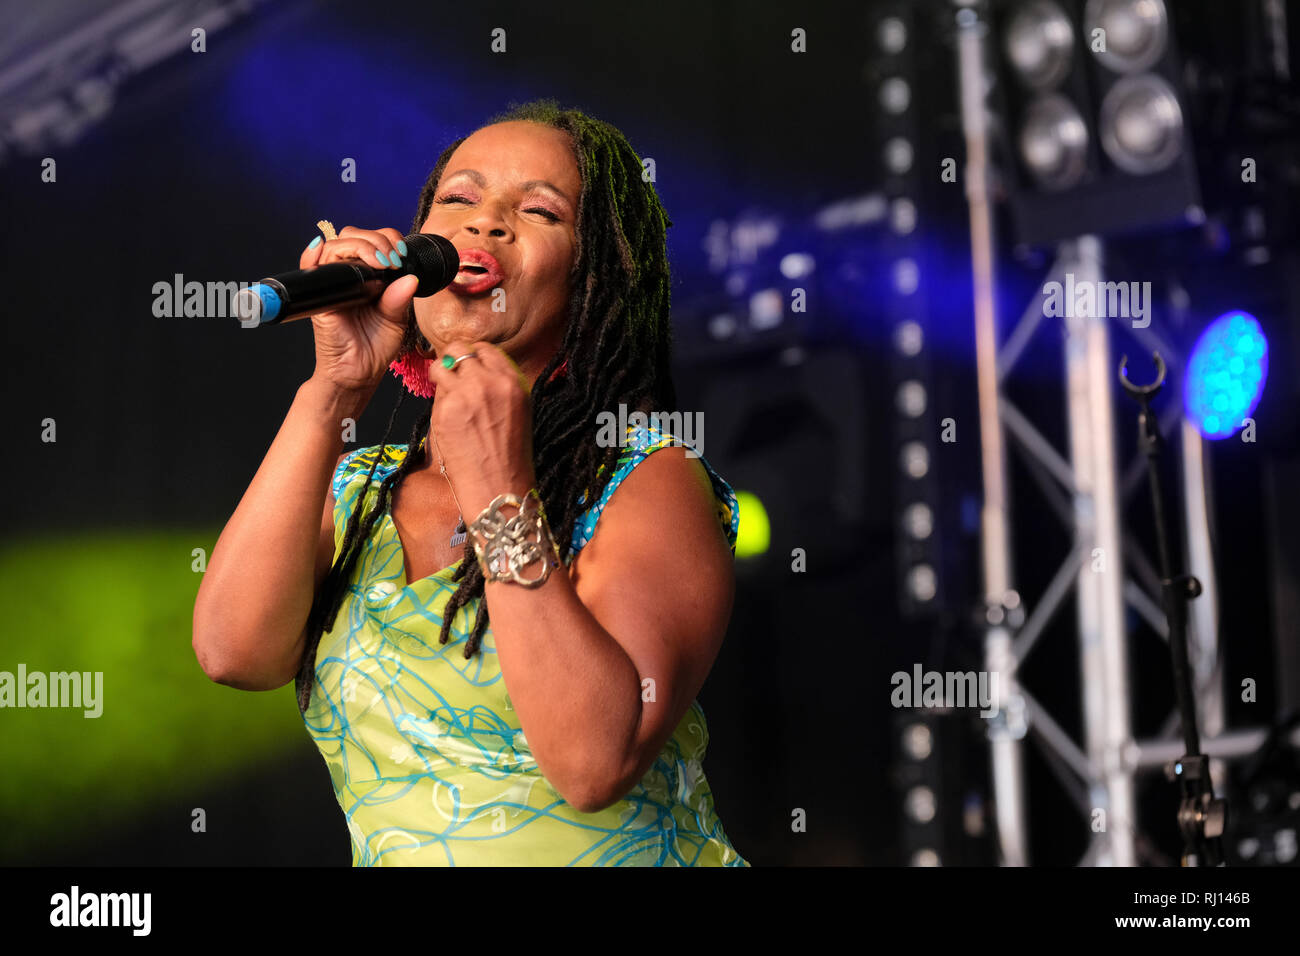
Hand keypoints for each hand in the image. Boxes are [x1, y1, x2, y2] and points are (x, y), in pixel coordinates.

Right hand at [302, 226, 419, 392]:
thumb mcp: (396, 320)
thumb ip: (399, 298)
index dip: (387, 240)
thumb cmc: (375, 348)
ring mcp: (333, 282)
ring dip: (359, 245)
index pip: (374, 242)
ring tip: (379, 261)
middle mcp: (350, 275)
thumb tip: (410, 277)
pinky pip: (310, 266)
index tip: (402, 254)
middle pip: (354, 236)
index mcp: (370, 276)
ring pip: (336, 245)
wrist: (358, 373)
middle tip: (392, 258)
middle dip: (376, 240)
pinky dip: (313, 253)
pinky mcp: (319, 295)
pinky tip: (324, 250)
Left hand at [426, 340, 536, 516]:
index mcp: (513, 381)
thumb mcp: (516, 412)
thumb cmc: (508, 456)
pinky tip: (447, 421)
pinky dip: (437, 402)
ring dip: (440, 378)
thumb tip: (470, 372)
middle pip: (460, 349)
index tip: (466, 368)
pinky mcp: (446, 408)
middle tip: (450, 377)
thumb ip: (497, 387)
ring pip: (441, 365)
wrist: (498, 487)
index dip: (472, 357)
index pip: (485, 349)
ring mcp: (466, 393)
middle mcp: (490, 381)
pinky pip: (435, 392)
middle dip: (452, 360)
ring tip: (446, 398)